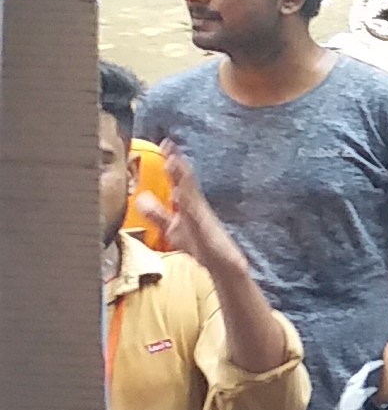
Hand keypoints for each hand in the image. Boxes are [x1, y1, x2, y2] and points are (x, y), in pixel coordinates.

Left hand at [136, 151, 244, 274]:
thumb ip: (158, 214)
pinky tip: (180, 193)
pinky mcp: (206, 231)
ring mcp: (202, 218)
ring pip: (190, 194)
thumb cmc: (201, 246)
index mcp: (188, 205)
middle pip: (186, 181)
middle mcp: (197, 207)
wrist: (224, 266)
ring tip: (172, 160)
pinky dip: (187, 204)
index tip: (164, 143)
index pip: (179, 179)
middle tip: (168, 143)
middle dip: (177, 163)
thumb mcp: (173, 228)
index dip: (172, 162)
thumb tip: (140, 198)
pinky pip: (195, 216)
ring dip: (182, 178)